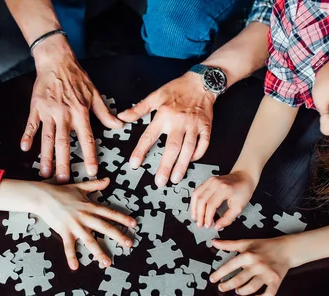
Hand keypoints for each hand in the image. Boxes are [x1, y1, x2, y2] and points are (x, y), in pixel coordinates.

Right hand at [20, 47, 122, 182]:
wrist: (57, 60)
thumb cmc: (77, 77)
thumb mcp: (94, 94)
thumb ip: (105, 112)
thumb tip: (119, 125)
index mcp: (80, 113)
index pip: (87, 139)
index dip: (89, 156)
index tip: (91, 171)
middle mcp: (64, 114)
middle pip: (64, 143)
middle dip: (64, 163)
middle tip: (64, 181)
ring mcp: (49, 112)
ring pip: (47, 138)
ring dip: (46, 156)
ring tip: (45, 173)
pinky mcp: (36, 107)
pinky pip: (31, 124)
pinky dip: (27, 136)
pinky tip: (25, 148)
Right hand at [33, 178, 136, 269]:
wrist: (43, 196)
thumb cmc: (60, 191)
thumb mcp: (80, 186)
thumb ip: (95, 185)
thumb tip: (108, 180)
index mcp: (90, 206)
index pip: (109, 213)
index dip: (122, 218)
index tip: (133, 224)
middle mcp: (85, 216)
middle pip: (104, 227)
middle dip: (118, 236)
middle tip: (129, 244)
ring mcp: (75, 225)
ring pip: (90, 240)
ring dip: (99, 252)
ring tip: (107, 263)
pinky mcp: (64, 232)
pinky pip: (68, 247)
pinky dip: (71, 257)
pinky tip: (75, 267)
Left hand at [118, 72, 215, 186]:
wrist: (201, 82)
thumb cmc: (177, 89)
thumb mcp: (155, 96)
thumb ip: (139, 109)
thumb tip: (122, 116)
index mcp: (164, 115)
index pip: (149, 136)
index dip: (141, 151)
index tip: (135, 164)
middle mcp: (179, 122)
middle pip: (172, 148)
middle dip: (165, 166)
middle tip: (159, 181)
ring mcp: (194, 125)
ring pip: (188, 149)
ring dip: (182, 165)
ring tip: (175, 179)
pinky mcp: (206, 127)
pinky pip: (203, 144)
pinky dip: (198, 154)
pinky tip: (190, 162)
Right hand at [190, 171, 257, 229]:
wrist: (244, 177)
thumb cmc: (243, 190)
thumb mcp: (239, 207)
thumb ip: (228, 218)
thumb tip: (217, 227)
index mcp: (224, 189)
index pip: (211, 205)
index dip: (208, 217)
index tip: (208, 225)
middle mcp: (215, 183)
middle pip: (201, 200)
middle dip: (199, 215)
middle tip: (200, 224)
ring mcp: (210, 181)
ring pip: (196, 195)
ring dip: (194, 208)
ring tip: (195, 218)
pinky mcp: (207, 181)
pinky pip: (196, 191)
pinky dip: (194, 201)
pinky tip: (195, 209)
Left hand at [209, 237, 294, 295]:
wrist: (286, 249)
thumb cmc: (265, 246)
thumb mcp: (246, 243)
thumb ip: (229, 244)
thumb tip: (214, 242)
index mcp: (248, 255)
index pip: (229, 267)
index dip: (219, 274)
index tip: (212, 279)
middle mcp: (257, 265)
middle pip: (238, 280)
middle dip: (227, 286)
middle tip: (221, 288)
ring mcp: (266, 274)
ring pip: (251, 288)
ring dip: (242, 292)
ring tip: (237, 291)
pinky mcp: (276, 281)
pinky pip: (269, 294)